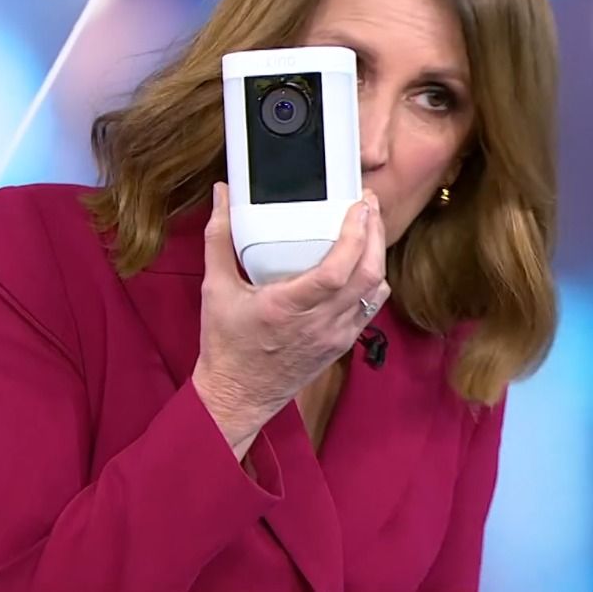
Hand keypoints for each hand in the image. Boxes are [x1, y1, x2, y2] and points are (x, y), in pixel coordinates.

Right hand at [192, 182, 389, 459]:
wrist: (238, 396)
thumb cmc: (226, 345)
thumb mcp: (214, 289)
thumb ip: (218, 238)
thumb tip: (221, 196)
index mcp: (287, 308)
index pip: (336, 270)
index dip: (355, 236)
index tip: (358, 206)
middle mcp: (319, 324)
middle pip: (368, 275)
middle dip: (375, 234)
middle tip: (369, 205)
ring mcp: (335, 336)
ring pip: (375, 291)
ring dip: (377, 255)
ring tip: (369, 228)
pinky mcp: (342, 344)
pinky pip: (371, 307)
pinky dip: (373, 280)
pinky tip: (363, 262)